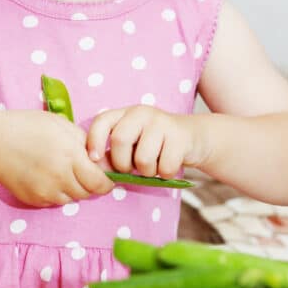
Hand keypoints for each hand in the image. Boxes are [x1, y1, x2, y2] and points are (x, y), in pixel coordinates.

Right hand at [0, 110, 113, 206]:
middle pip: (89, 193)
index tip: (104, 172)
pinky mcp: (35, 200)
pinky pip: (56, 201)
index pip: (101, 182)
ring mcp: (46, 192)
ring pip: (73, 198)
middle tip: (83, 169)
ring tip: (63, 170)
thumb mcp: (60, 124)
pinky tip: (48, 176)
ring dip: (74, 188)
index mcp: (70, 156)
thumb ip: (83, 142)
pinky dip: (58, 192)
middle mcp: (60, 178)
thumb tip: (101, 158)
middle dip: (91, 183)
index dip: (106, 180)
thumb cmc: (27, 127)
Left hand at [86, 106, 206, 178]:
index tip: (95, 159)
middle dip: (122, 164)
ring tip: (154, 164)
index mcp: (125, 114)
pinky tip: (169, 164)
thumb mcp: (133, 142)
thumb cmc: (156, 145)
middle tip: (132, 168)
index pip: (102, 121)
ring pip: (143, 159)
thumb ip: (114, 151)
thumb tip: (98, 168)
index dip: (94, 141)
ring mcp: (162, 122)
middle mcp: (142, 113)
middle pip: (120, 140)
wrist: (194, 138)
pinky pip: (165, 167)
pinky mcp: (180, 137)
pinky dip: (165, 174)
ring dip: (147, 171)